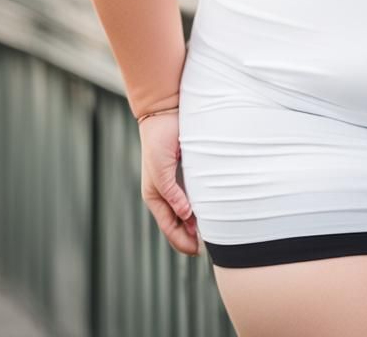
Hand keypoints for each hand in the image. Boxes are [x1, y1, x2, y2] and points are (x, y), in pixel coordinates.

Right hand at [139, 110, 199, 256]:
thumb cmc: (158, 142)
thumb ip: (172, 192)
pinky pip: (192, 196)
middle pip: (177, 223)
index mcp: (154, 196)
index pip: (169, 226)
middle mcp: (164, 193)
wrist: (164, 116)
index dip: (182, 240)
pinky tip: (210, 212)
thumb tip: (185, 214)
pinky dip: (199, 208)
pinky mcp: (185, 173)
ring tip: (212, 235)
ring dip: (195, 225)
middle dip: (189, 237)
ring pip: (185, 212)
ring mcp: (175, 184)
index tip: (197, 251)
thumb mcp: (161, 169)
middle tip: (208, 248)